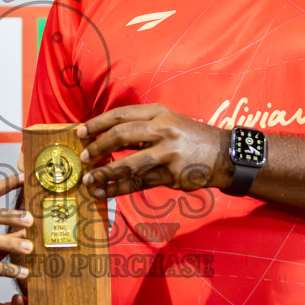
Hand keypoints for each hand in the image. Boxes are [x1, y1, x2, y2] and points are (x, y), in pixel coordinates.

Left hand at [78, 104, 231, 197]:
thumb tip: (108, 137)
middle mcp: (163, 130)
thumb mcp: (170, 121)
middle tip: (84, 157)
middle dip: (98, 147)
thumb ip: (143, 127)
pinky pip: (139, 183)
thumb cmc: (191, 138)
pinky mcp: (171, 175)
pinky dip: (119, 188)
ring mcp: (168, 153)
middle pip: (121, 136)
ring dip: (105, 173)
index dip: (97, 124)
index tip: (81, 133)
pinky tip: (105, 192)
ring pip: (128, 163)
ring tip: (89, 179)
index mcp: (159, 113)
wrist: (224, 155)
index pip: (120, 115)